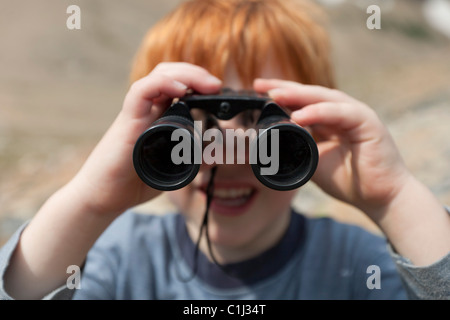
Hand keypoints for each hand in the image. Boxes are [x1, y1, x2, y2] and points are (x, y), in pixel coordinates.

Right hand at [69, 63, 221, 215]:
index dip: (198, 82)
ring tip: (209, 85)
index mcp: (158, 117)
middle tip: (218, 86)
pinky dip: (163, 84)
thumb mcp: (171, 169)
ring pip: (159, 76)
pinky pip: (142, 91)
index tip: (218, 92)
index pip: (177, 85)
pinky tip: (182, 90)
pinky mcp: (127, 122)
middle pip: (170, 74)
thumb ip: (191, 160)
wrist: (102, 197)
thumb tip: (214, 155)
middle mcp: (147, 110)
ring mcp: (137, 114)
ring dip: (187, 74)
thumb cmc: (132, 182)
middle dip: (196, 74)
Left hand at [254, 79, 410, 219]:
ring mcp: (355, 114)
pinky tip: (299, 115)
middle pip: (309, 94)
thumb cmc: (350, 180)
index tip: (256, 92)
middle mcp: (342, 113)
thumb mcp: (314, 162)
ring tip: (274, 95)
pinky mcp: (367, 122)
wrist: (380, 198)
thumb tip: (271, 144)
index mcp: (329, 120)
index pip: (302, 102)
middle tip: (259, 84)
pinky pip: (340, 113)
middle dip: (283, 88)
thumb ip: (297, 148)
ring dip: (298, 96)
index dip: (280, 96)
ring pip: (323, 97)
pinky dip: (319, 112)